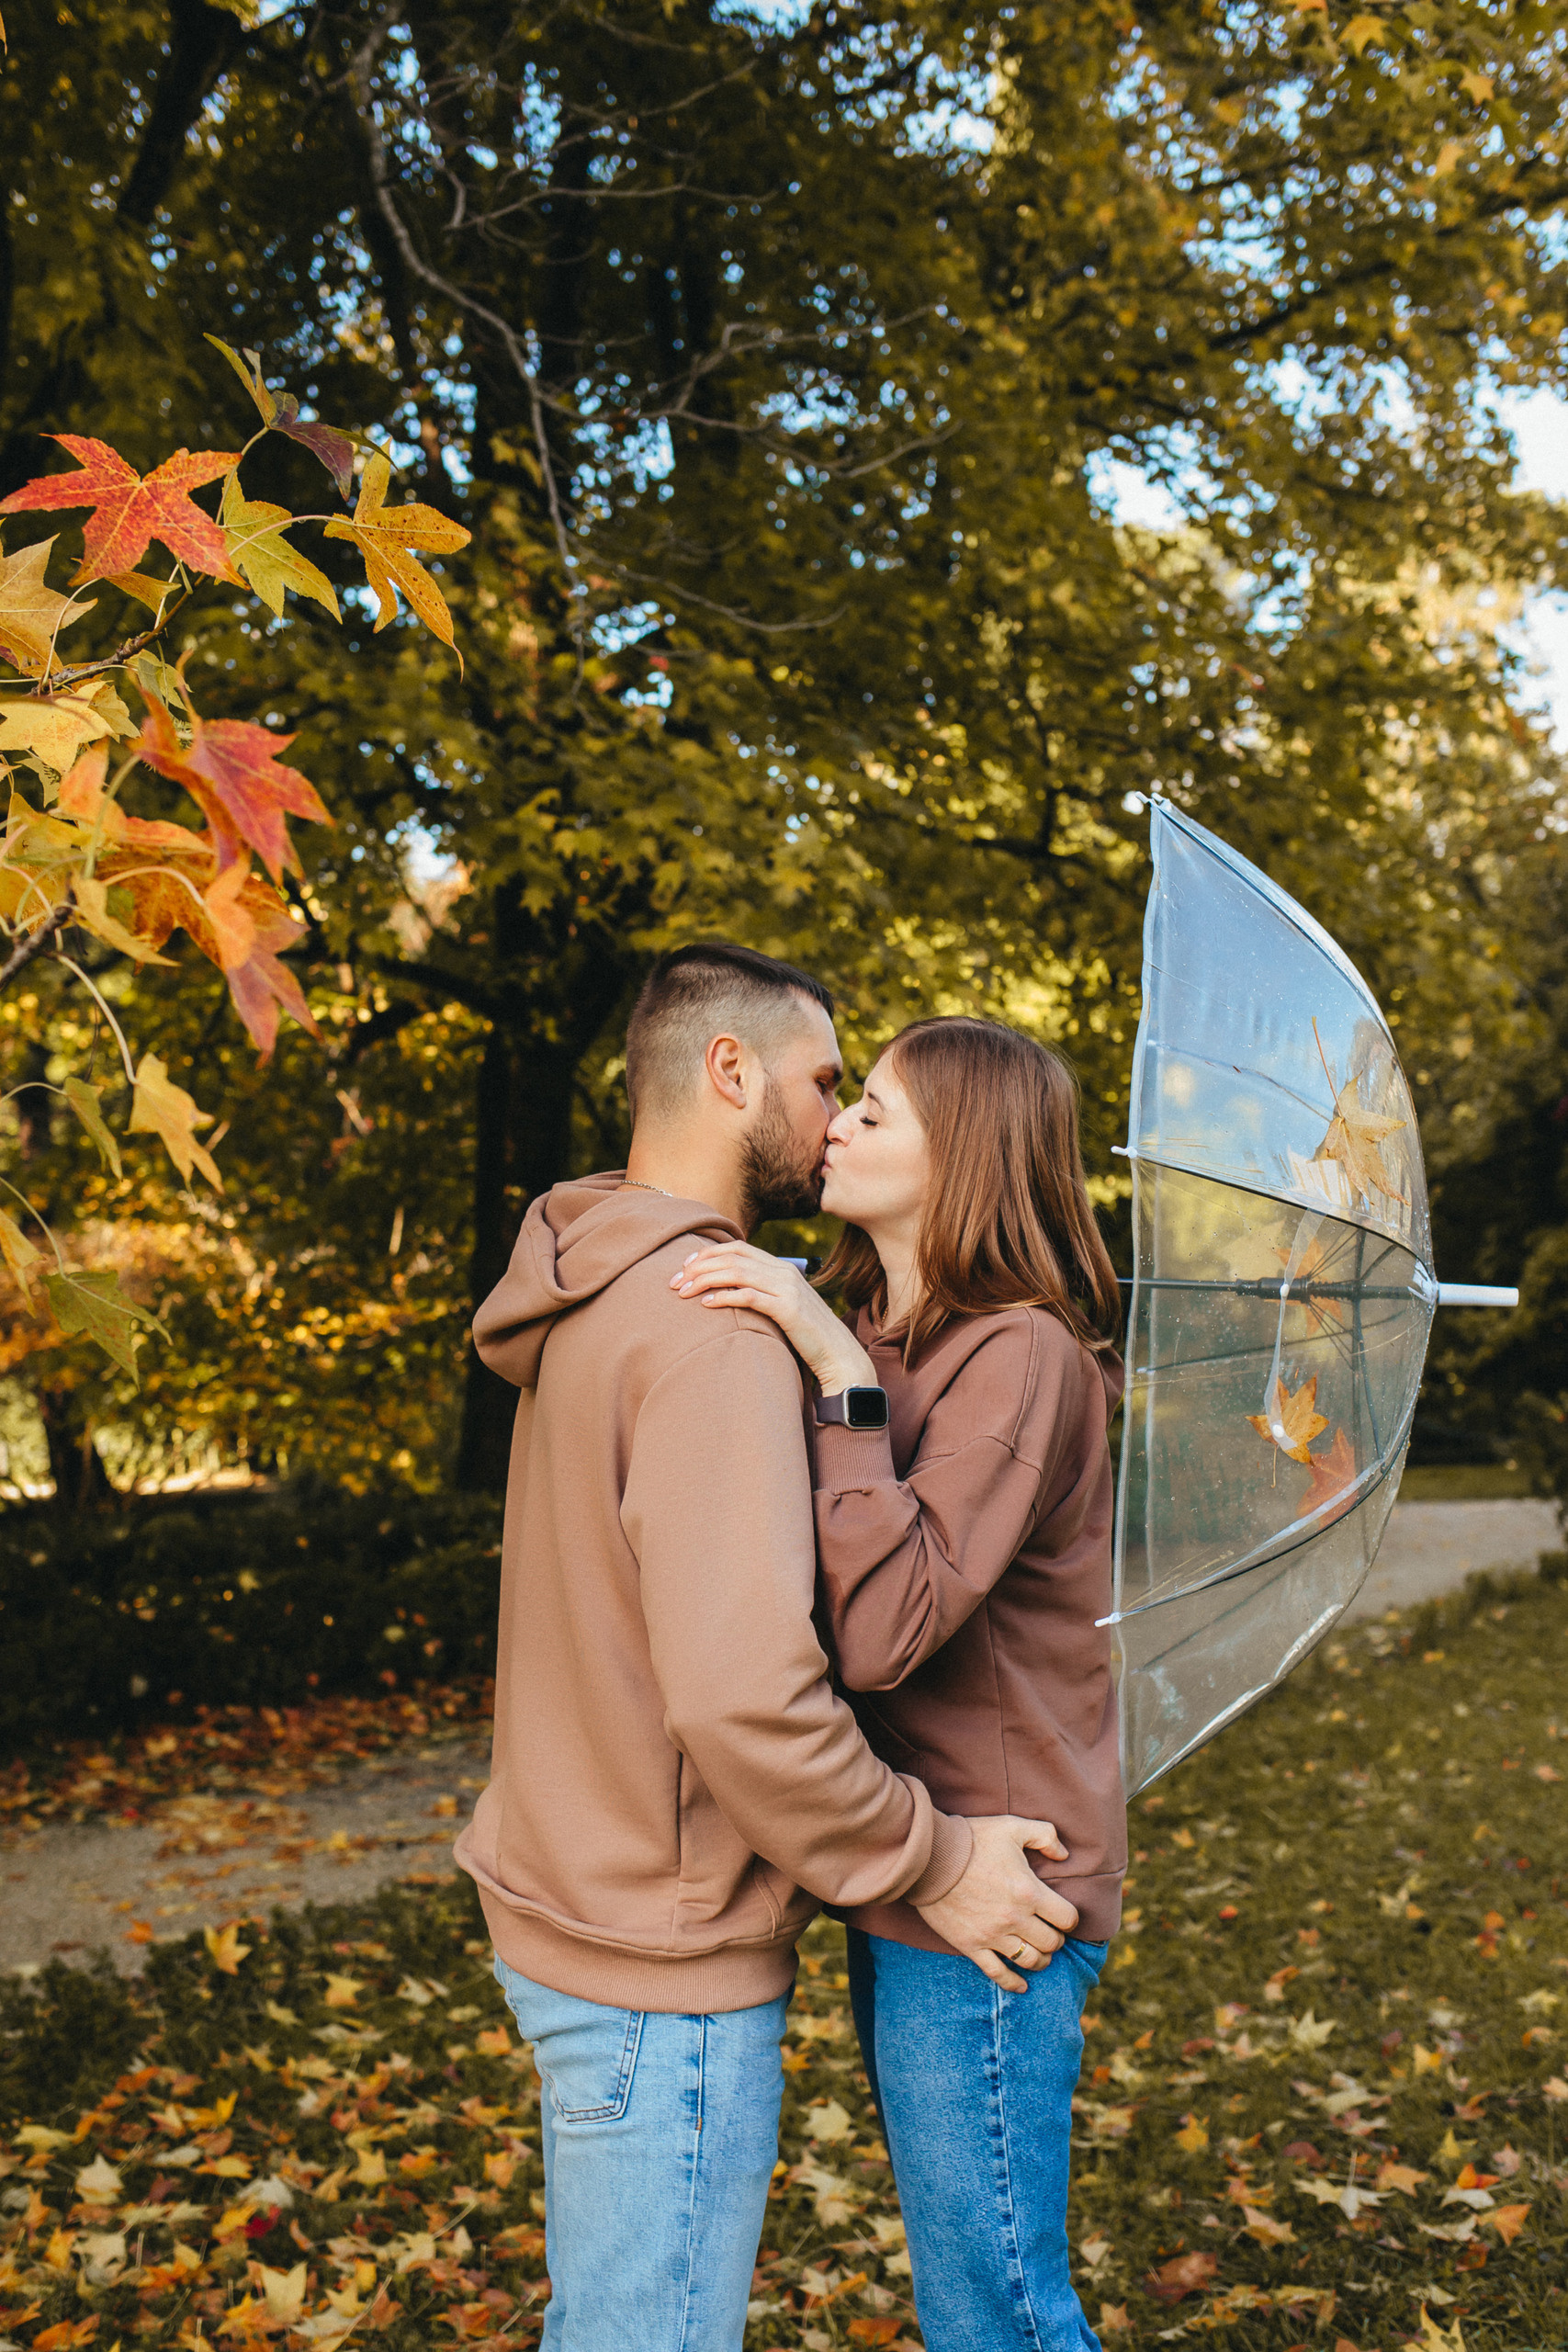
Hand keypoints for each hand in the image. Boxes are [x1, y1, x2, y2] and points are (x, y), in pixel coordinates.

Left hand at [671, 1242, 875, 1394]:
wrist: (838, 1354)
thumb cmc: (807, 1335)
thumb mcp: (783, 1307)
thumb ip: (762, 1294)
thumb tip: (730, 1293)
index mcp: (781, 1267)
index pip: (737, 1247)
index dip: (707, 1253)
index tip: (684, 1268)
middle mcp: (784, 1272)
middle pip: (732, 1257)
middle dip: (698, 1266)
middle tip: (673, 1282)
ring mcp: (787, 1289)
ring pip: (736, 1271)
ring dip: (704, 1279)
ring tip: (682, 1292)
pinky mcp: (788, 1310)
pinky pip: (749, 1296)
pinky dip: (723, 1296)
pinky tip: (705, 1304)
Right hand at [914, 1816, 1078, 1992]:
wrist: (929, 1856)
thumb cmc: (972, 1839)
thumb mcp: (1012, 1826)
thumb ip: (1045, 1835)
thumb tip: (1063, 1854)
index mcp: (1029, 1892)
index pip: (1067, 1919)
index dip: (1070, 1918)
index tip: (1063, 1915)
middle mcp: (1015, 1919)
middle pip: (1051, 1943)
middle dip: (1055, 1938)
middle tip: (1050, 1931)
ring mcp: (993, 1935)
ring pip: (1030, 1961)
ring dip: (1041, 1959)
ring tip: (1039, 1952)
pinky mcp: (971, 1945)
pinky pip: (997, 1974)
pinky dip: (1013, 1983)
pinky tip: (1022, 1986)